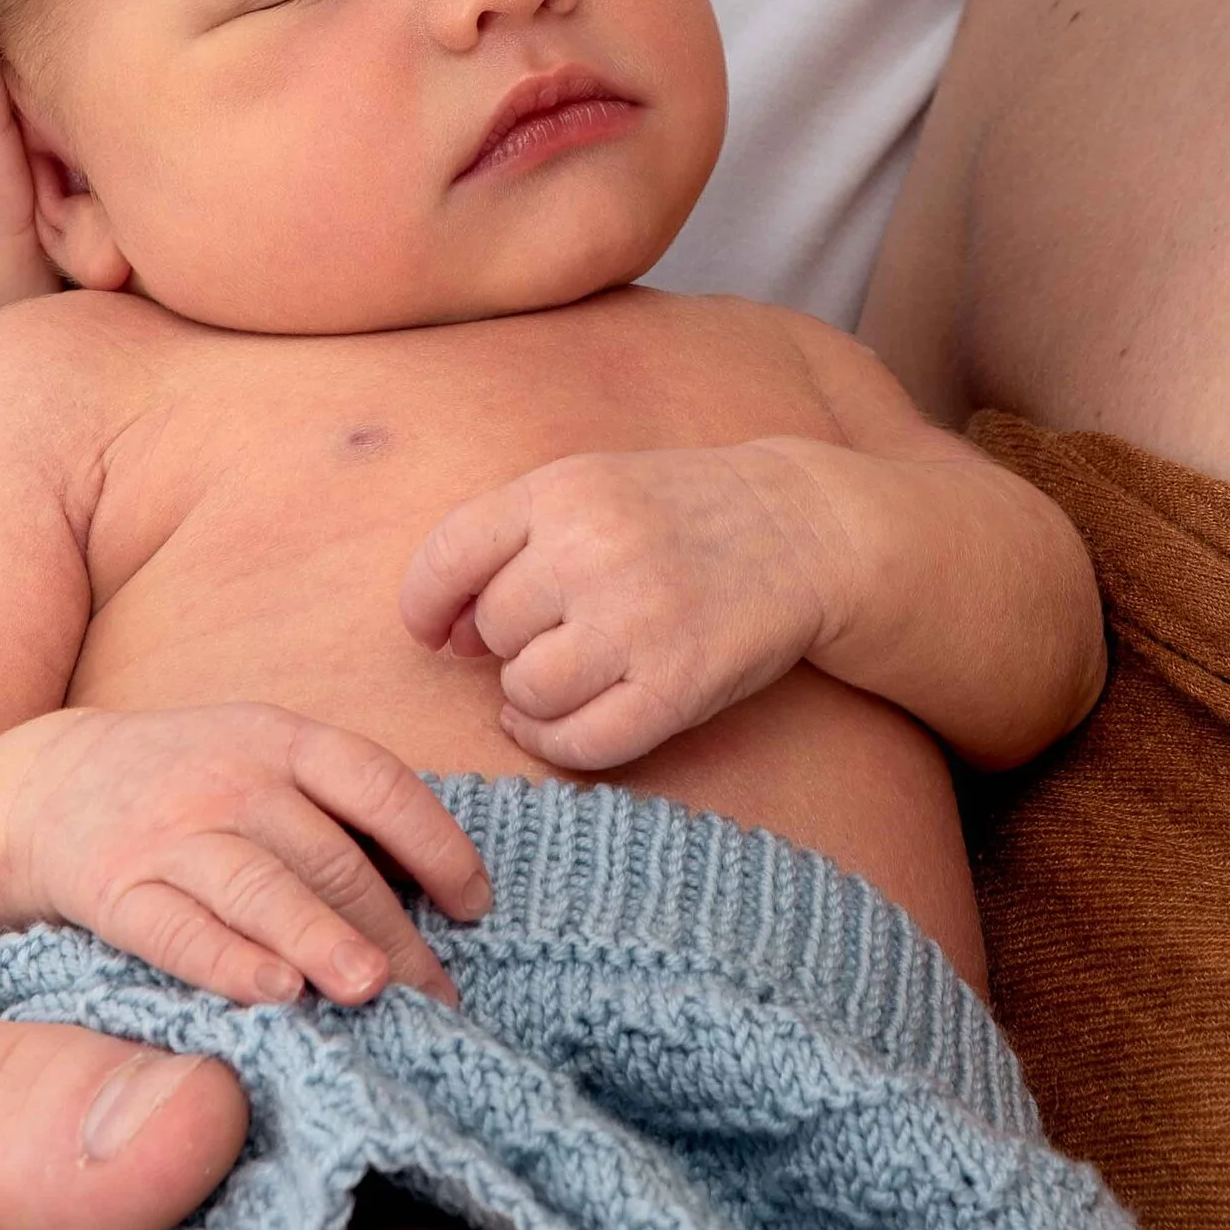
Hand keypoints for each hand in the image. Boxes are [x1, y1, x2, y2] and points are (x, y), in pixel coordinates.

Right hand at [12, 707, 491, 1008]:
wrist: (50, 785)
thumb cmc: (189, 784)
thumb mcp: (262, 759)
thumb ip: (333, 809)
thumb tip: (431, 889)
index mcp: (281, 739)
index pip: (375, 783)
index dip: (434, 842)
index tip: (475, 905)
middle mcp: (231, 779)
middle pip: (327, 855)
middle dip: (391, 928)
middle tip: (437, 994)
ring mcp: (170, 832)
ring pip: (260, 886)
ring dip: (322, 938)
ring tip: (374, 989)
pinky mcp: (114, 888)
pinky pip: (178, 929)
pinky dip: (229, 961)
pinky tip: (275, 993)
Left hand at [398, 445, 843, 770]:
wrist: (803, 528)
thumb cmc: (679, 512)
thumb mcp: (593, 485)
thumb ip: (509, 540)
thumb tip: (437, 635)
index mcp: (563, 488)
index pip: (449, 555)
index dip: (426, 605)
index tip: (436, 633)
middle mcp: (593, 548)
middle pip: (491, 630)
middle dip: (507, 643)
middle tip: (554, 633)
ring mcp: (638, 619)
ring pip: (527, 691)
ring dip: (532, 697)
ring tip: (565, 677)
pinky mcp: (678, 684)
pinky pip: (582, 743)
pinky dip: (560, 744)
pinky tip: (571, 722)